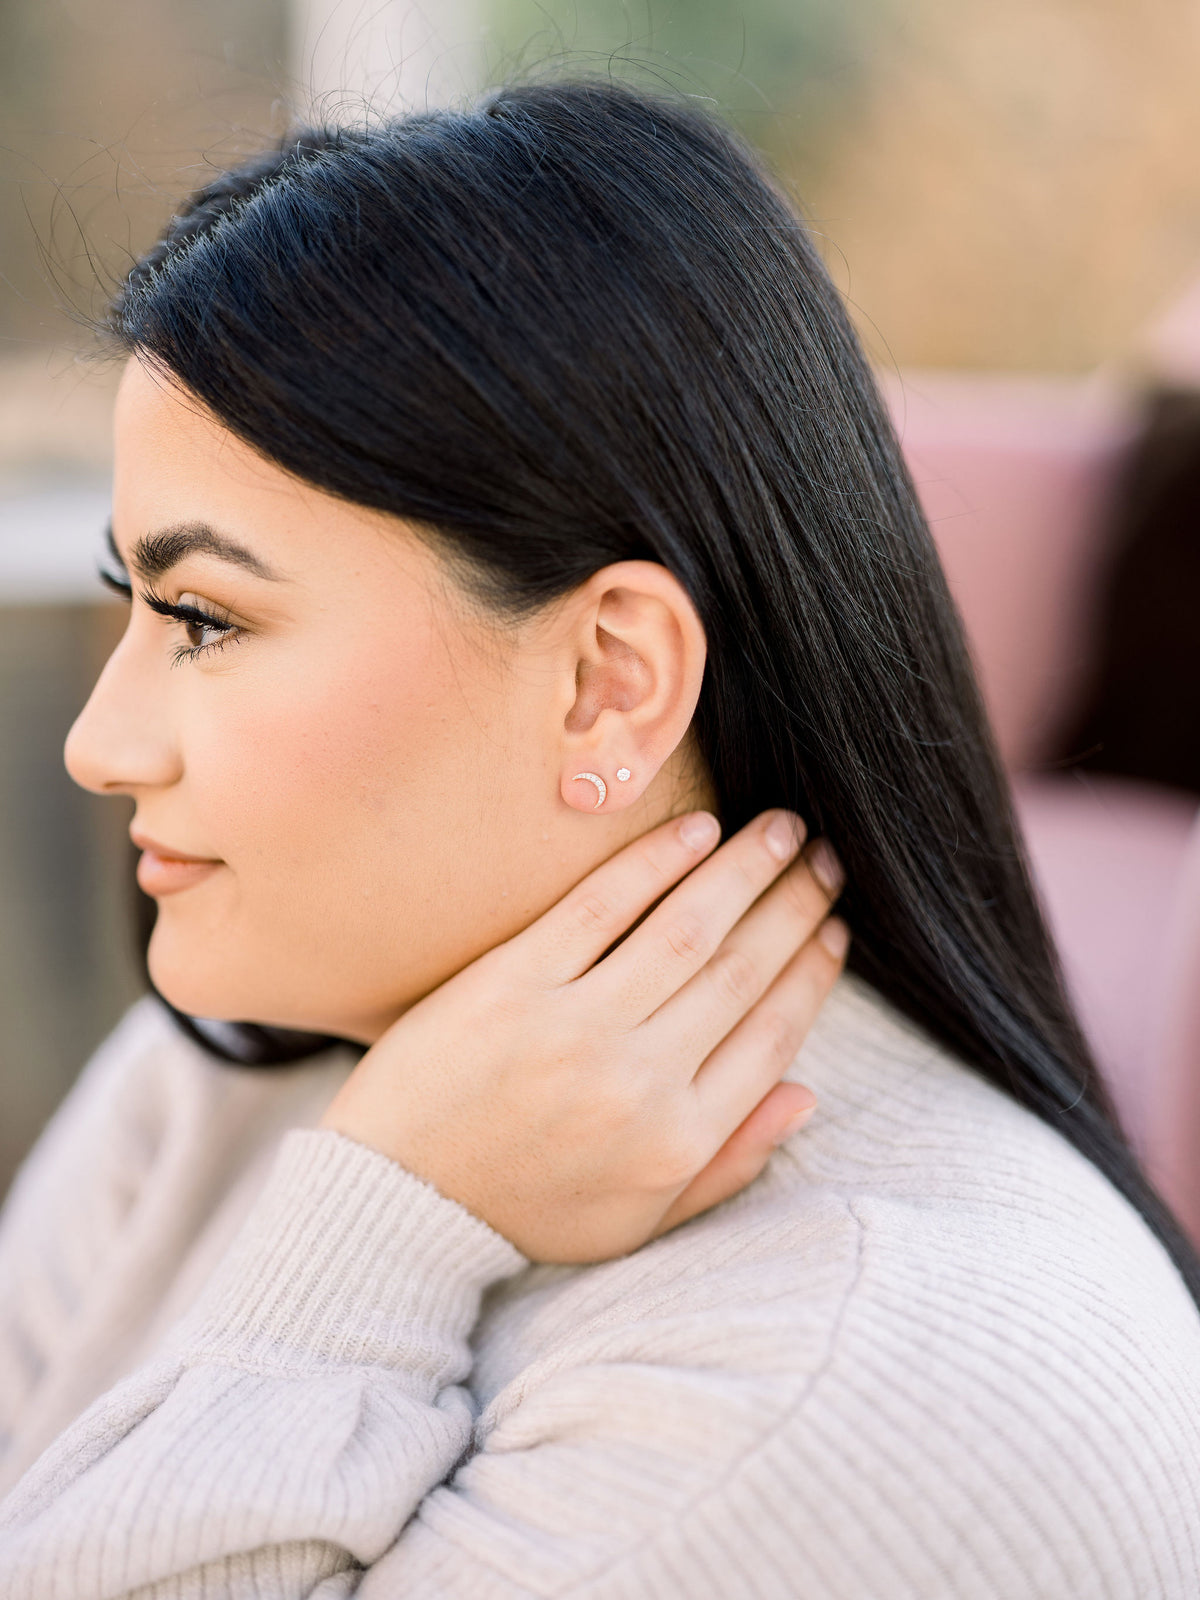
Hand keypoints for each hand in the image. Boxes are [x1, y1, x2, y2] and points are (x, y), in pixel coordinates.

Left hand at [319, 808, 847, 1262]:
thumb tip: (807, 1095)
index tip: (834, 928)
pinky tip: (696, 831)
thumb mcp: (637, 1219)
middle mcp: (638, 1081)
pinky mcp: (511, 984)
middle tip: (827, 859)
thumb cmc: (522, 1212)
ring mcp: (574, 1028)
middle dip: (793, 905)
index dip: (811, 972)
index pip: (771, 1036)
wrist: (395, 1205)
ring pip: (686, 930)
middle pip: (740, 971)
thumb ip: (728, 1162)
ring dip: (744, 870)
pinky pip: (599, 909)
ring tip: (782, 828)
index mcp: (676, 1140)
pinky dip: (654, 863)